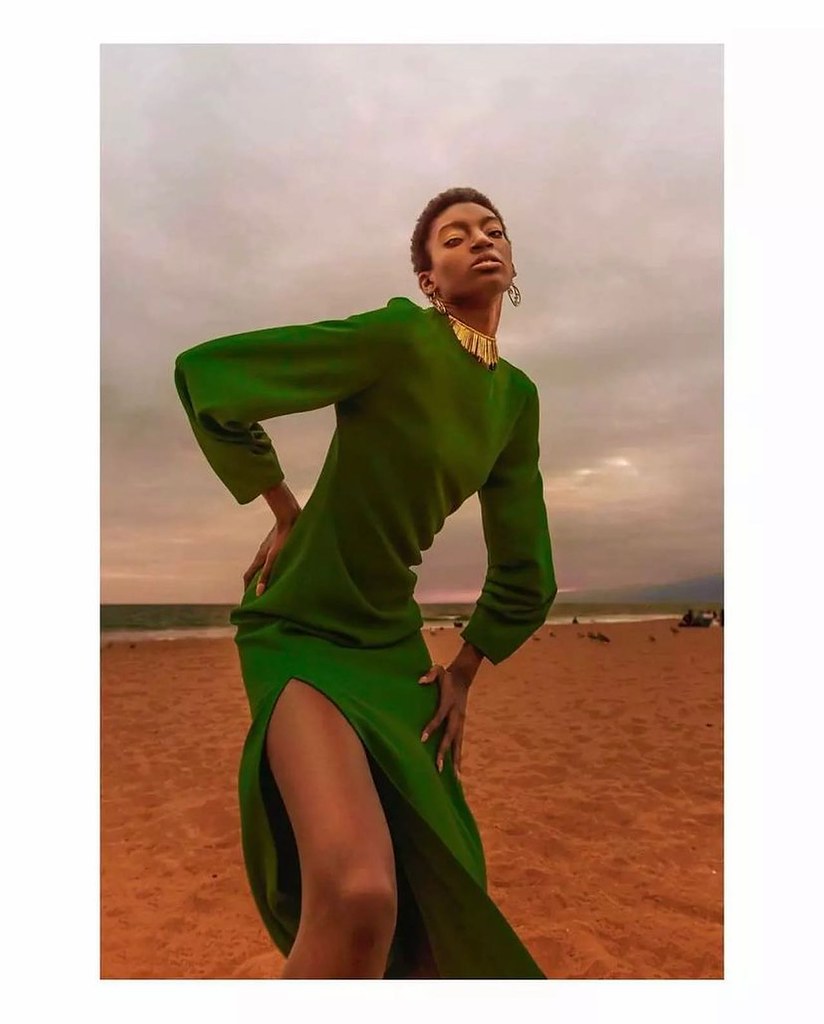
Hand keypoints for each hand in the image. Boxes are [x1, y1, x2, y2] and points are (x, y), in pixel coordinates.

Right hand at [242, 510, 300, 595]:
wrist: (290, 517)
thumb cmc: (283, 537)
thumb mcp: (274, 558)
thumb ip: (267, 574)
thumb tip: (259, 592)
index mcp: (260, 558)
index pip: (248, 576)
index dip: (247, 588)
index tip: (248, 600)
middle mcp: (263, 554)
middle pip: (256, 571)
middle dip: (256, 583)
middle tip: (261, 596)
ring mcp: (270, 548)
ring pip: (265, 565)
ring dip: (266, 575)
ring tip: (273, 586)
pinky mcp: (279, 544)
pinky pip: (274, 559)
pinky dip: (275, 567)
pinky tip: (284, 570)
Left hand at [418, 663, 471, 778]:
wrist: (463, 677)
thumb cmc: (446, 675)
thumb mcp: (438, 669)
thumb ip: (430, 674)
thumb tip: (420, 681)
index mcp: (449, 702)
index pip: (439, 717)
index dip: (431, 727)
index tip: (423, 739)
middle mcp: (457, 715)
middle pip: (451, 735)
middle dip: (445, 751)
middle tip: (439, 767)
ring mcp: (461, 721)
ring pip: (458, 742)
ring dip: (456, 759)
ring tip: (455, 777)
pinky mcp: (461, 725)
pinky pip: (459, 742)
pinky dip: (458, 756)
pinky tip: (457, 771)